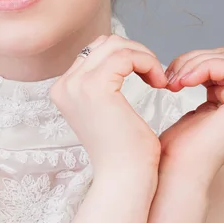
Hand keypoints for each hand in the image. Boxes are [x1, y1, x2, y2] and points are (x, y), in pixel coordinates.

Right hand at [50, 34, 167, 180]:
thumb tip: (118, 54)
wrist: (126, 179)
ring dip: (144, 57)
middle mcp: (64, 84)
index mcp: (64, 89)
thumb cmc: (124, 150)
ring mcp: (76, 84)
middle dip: (135, 53)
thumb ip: (103, 81)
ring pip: (116, 45)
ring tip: (159, 80)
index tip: (146, 75)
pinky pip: (126, 56)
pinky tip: (159, 83)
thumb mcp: (107, 109)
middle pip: (105, 43)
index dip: (125, 57)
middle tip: (155, 75)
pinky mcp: (95, 87)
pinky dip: (148, 63)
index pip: (95, 51)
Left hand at [159, 47, 223, 185]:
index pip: (221, 61)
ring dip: (192, 65)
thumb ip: (207, 82)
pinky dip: (201, 68)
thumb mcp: (198, 105)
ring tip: (173, 82)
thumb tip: (200, 62)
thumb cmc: (182, 145)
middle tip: (169, 78)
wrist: (180, 168)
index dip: (193, 61)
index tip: (170, 76)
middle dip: (191, 61)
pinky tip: (184, 82)